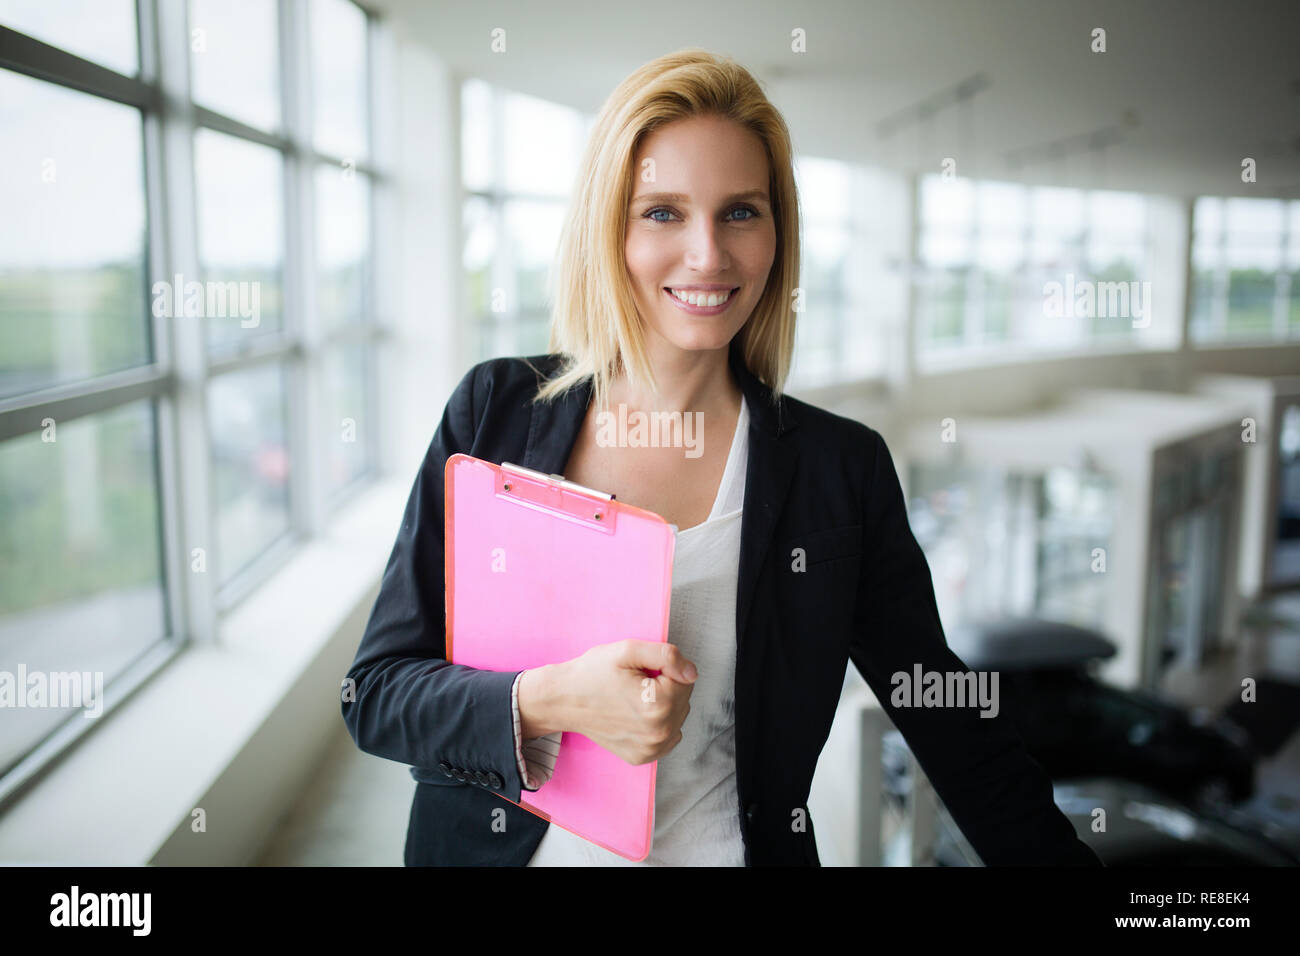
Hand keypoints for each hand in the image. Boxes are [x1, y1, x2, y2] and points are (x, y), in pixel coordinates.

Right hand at [519, 640, 696, 765]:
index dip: (665, 668)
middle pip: (684, 699)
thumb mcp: (628, 650)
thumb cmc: (593, 673)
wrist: (564, 700)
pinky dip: (658, 724)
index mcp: (657, 705)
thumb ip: (667, 656)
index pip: (686, 678)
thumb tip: (692, 673)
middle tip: (635, 683)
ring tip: (634, 699)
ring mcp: (651, 749)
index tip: (641, 671)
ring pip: (678, 717)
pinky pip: (668, 736)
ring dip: (664, 705)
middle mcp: (658, 732)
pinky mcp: (643, 757)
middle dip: (666, 687)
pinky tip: (636, 715)